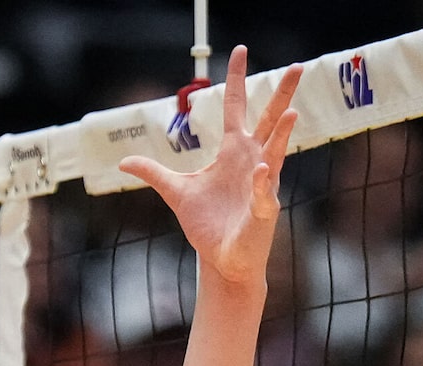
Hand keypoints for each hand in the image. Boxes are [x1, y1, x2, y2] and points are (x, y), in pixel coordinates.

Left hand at [119, 48, 300, 289]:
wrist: (221, 259)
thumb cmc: (206, 225)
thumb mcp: (175, 192)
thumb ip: (154, 172)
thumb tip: (124, 161)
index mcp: (233, 151)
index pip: (235, 106)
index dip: (236, 78)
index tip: (240, 50)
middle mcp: (252, 160)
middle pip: (269, 120)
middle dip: (282, 93)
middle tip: (298, 66)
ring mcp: (262, 183)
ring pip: (275, 151)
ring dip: (283, 133)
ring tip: (291, 112)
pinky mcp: (263, 209)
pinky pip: (263, 191)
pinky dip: (261, 182)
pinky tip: (261, 168)